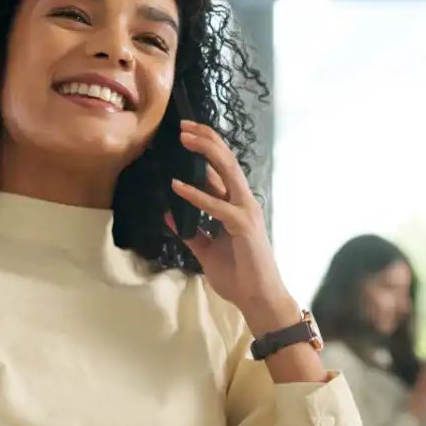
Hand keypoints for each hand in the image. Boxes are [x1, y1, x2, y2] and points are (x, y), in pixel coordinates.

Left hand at [166, 120, 295, 333]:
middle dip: (205, 140)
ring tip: (184, 138)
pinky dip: (197, 195)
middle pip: (226, 161)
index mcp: (235, 205)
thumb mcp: (206, 250)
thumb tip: (168, 215)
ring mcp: (246, 212)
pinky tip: (177, 187)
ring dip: (205, 152)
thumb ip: (190, 232)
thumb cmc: (237, 275)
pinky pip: (217, 206)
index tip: (184, 135)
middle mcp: (243, 202)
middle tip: (183, 126)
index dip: (204, 151)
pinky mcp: (244, 226)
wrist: (258, 299)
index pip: (220, 170)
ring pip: (228, 172)